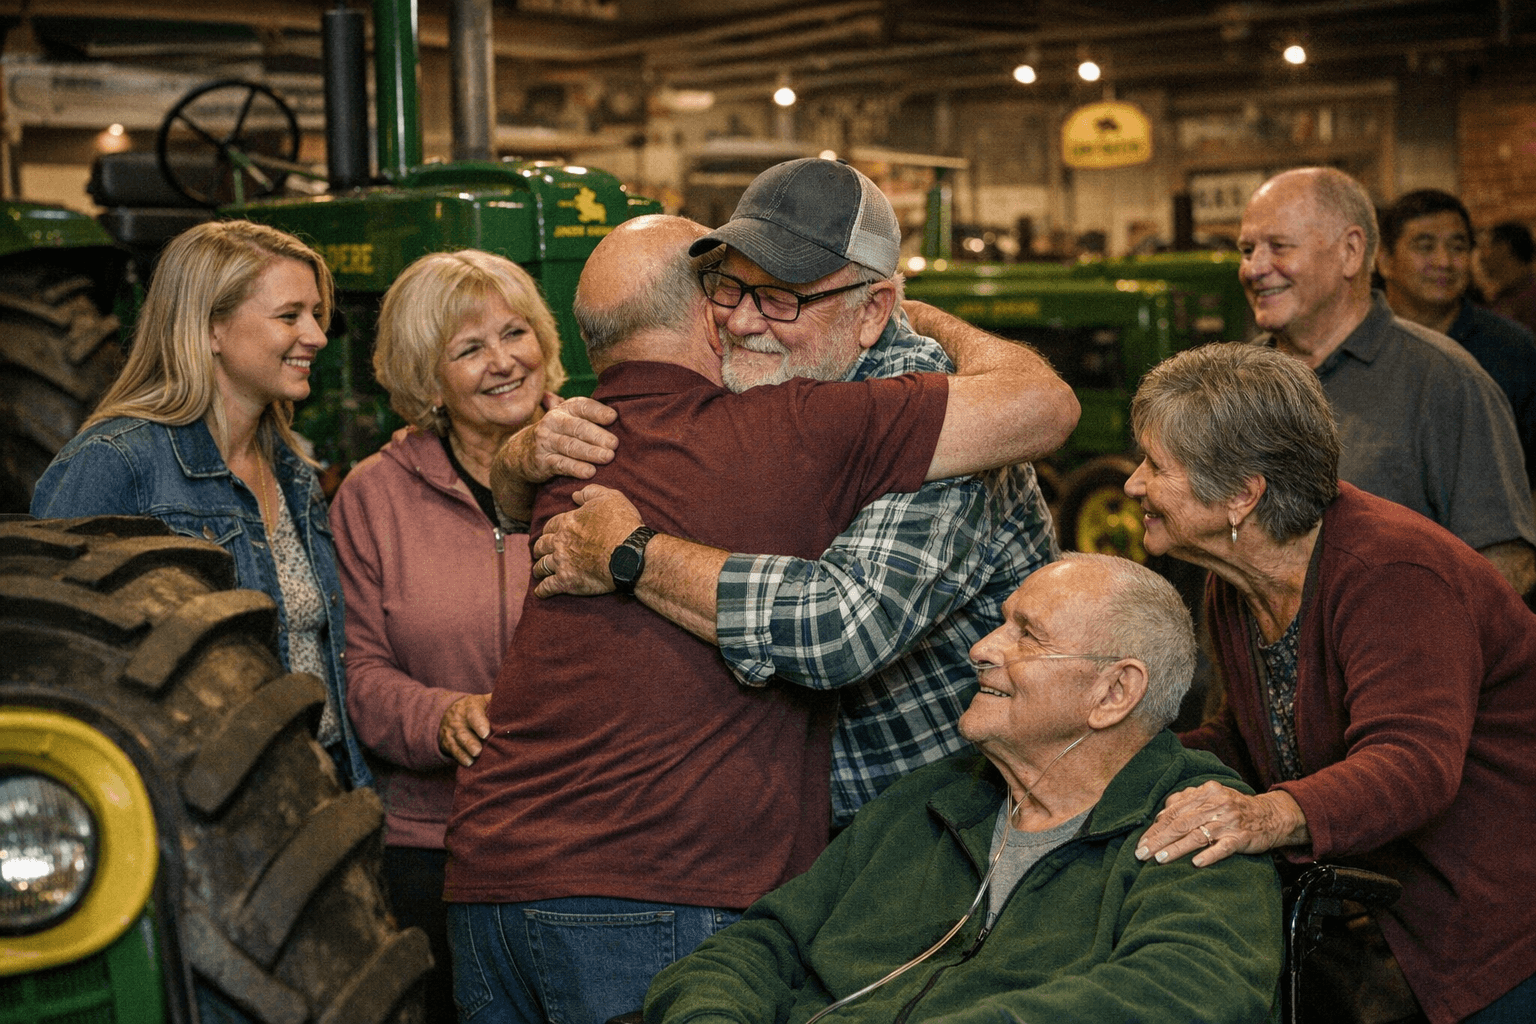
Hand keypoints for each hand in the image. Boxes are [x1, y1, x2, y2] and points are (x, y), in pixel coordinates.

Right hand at [438, 693, 490, 766]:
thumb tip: (518, 699)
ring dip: (466, 751)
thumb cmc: (477, 708)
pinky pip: (453, 750)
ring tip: (474, 758)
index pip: (473, 713)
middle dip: (470, 742)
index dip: (479, 723)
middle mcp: (459, 719)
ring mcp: (452, 731)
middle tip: (478, 751)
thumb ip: (497, 701)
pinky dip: (460, 757)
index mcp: (470, 706)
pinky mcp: (448, 743)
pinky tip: (468, 763)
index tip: (485, 733)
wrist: (451, 712)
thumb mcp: (484, 700)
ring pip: (458, 742)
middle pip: (463, 731)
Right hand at [524, 396, 618, 481]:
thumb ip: (590, 416)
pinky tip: (590, 472)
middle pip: (578, 427)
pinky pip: (561, 464)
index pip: (582, 406)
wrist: (521, 452)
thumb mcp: (569, 419)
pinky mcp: (542, 460)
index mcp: (565, 409)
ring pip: (570, 445)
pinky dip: (576, 468)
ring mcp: (546, 441)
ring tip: (608, 457)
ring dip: (590, 452)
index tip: (613, 418)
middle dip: (597, 435)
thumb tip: (620, 416)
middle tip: (614, 444)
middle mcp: (553, 421)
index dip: (597, 411)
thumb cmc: (558, 434)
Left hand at [530, 485, 642, 597]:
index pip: (551, 526)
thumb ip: (590, 492)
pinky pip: (548, 587)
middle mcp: (560, 542)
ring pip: (542, 565)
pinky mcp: (567, 581)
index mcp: (568, 522)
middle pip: (542, 545)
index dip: (549, 530)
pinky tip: (540, 592)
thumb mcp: (610, 498)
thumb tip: (574, 495)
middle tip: (540, 552)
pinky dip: (542, 590)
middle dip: (539, 548)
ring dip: (539, 568)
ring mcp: (562, 562)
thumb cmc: (623, 525)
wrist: (630, 554)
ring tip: (538, 572)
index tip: (549, 534)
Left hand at [1135, 780, 1308, 867]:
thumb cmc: (1234, 808)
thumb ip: (1186, 802)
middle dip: (1158, 840)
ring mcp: (1229, 821)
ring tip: (1159, 860)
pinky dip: (1209, 855)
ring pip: (1197, 835)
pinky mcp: (1241, 838)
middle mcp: (1216, 804)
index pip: (1173, 811)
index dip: (1155, 828)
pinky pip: (1223, 847)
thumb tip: (1160, 815)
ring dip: (1176, 848)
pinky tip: (1196, 863)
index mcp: (1205, 792)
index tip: (1141, 843)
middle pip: (1181, 823)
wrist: (1271, 815)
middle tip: (1142, 854)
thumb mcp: (1211, 797)